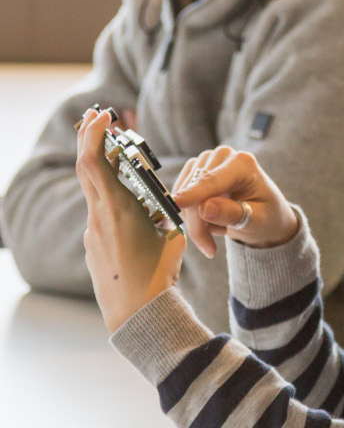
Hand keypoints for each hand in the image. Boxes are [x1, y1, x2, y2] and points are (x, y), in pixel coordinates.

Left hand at [76, 107, 186, 331]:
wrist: (136, 312)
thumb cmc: (159, 274)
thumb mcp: (173, 235)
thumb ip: (165, 211)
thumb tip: (164, 201)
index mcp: (118, 210)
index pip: (95, 161)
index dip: (95, 134)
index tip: (103, 115)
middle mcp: (99, 217)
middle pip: (85, 167)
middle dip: (90, 138)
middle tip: (97, 116)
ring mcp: (92, 231)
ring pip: (94, 189)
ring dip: (102, 166)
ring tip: (117, 153)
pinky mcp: (94, 244)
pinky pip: (100, 211)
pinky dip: (110, 195)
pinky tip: (130, 206)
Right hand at [171, 146, 299, 258]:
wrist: (264, 214)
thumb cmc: (266, 217)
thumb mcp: (256, 220)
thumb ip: (232, 213)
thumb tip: (205, 208)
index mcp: (243, 163)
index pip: (212, 181)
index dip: (193, 193)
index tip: (176, 204)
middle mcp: (223, 155)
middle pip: (195, 191)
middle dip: (198, 223)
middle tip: (210, 249)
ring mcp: (207, 160)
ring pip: (184, 195)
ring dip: (195, 222)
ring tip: (217, 233)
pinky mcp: (195, 170)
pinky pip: (181, 196)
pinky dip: (191, 216)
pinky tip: (210, 222)